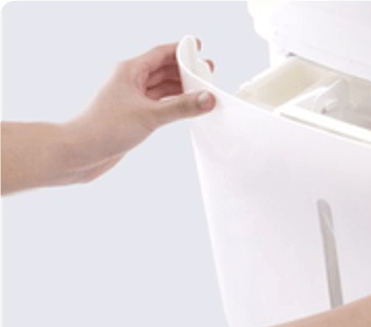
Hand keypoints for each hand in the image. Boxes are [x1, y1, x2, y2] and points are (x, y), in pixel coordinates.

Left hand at [61, 40, 215, 183]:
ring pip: (162, 87)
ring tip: (202, 90)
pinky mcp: (134, 116)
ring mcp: (132, 99)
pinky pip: (160, 104)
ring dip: (181, 88)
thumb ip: (181, 107)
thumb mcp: (149, 116)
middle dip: (185, 70)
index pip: (160, 54)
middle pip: (164, 69)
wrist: (80, 152)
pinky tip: (187, 107)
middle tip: (207, 71)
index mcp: (130, 71)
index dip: (181, 50)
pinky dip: (175, 104)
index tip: (198, 49)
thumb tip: (207, 98)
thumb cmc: (103, 128)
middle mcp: (131, 82)